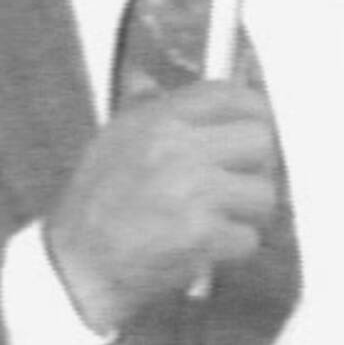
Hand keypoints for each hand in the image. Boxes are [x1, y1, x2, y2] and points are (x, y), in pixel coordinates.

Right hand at [43, 81, 280, 333]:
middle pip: (261, 140)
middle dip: (256, 166)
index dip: (253, 111)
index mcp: (159, 119)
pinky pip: (249, 237)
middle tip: (238, 181)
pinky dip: (233, 248)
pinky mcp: (201, 235)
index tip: (252, 127)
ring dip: (247, 213)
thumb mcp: (111, 138)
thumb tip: (148, 78)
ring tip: (220, 219)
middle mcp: (178, 148)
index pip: (231, 95)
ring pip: (263, 193)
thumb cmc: (95, 206)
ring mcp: (192, 191)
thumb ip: (141, 106)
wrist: (79, 266)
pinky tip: (207, 247)